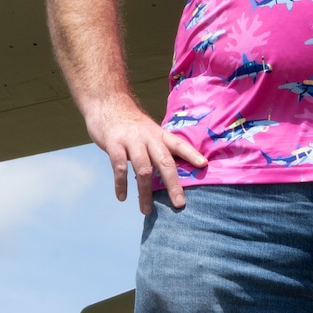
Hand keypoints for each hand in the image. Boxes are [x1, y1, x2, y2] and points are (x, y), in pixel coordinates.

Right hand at [86, 99, 208, 214]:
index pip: (179, 144)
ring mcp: (132, 140)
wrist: (107, 102)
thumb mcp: (148, 130)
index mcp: (159, 134)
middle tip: (179, 204)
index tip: (204, 165)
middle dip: (173, 185)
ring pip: (143, 169)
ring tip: (147, 210)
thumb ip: (157, 148)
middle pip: (165, 162)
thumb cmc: (130, 123)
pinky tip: (122, 197)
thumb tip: (168, 173)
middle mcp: (148, 137)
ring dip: (145, 193)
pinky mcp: (114, 144)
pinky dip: (121, 184)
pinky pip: (120, 168)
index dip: (192, 154)